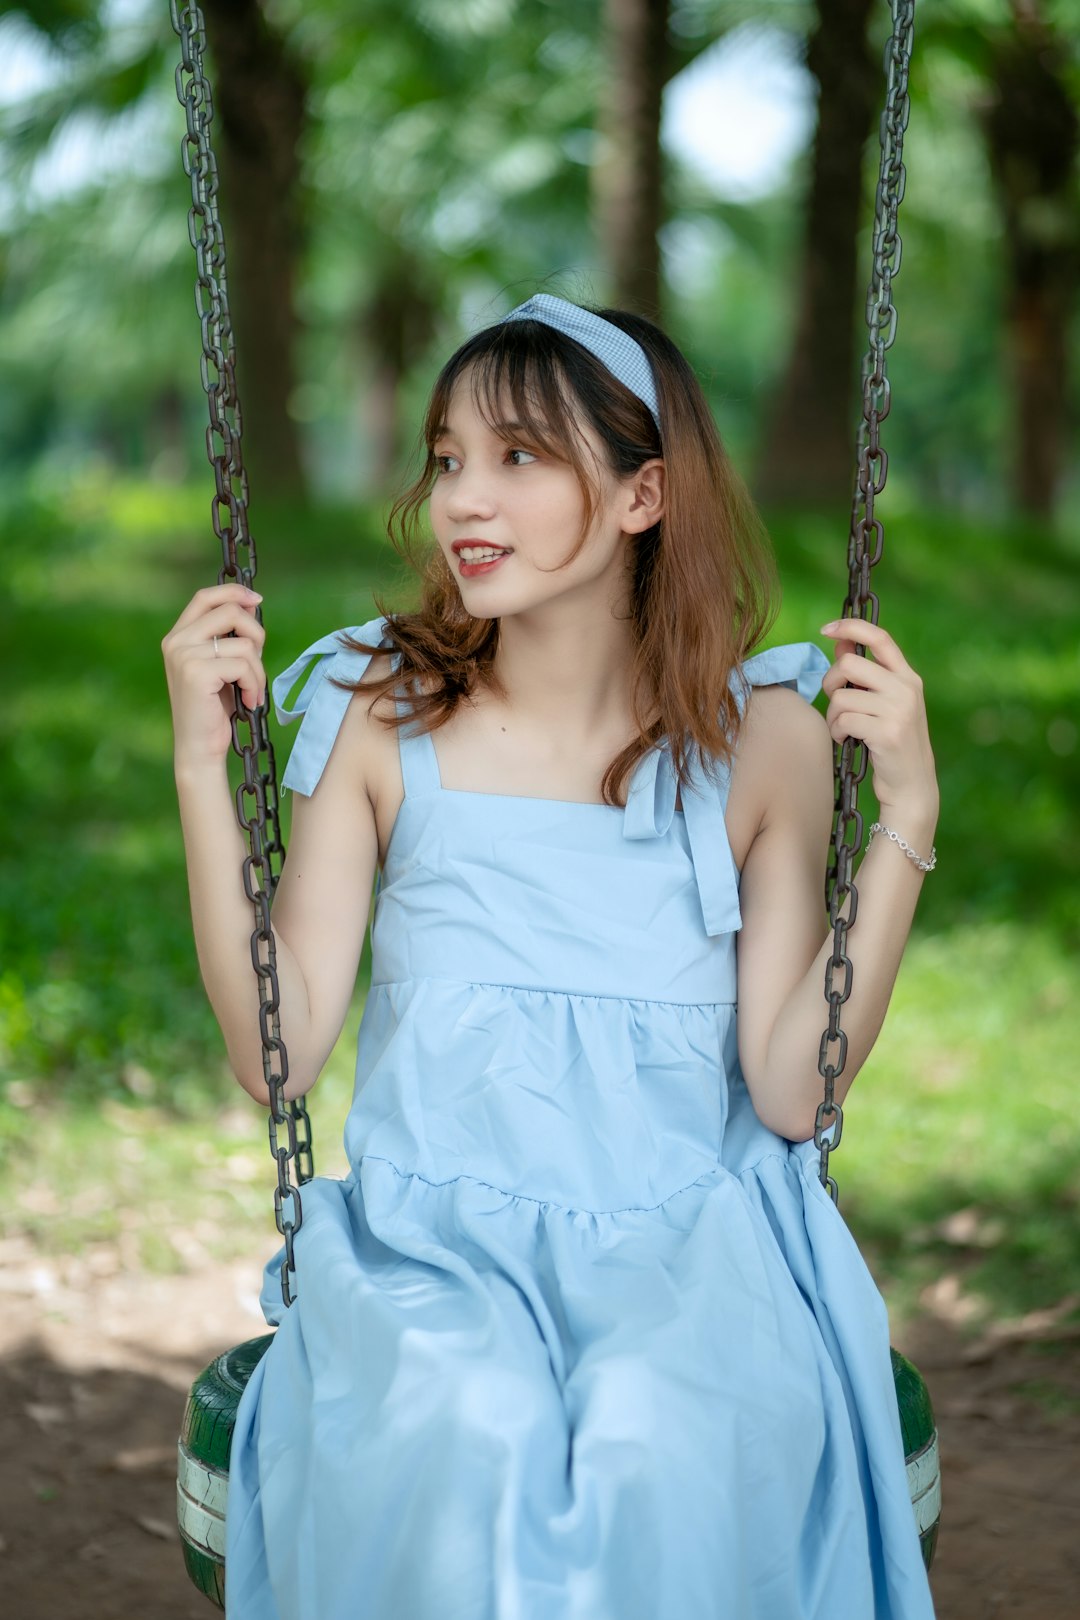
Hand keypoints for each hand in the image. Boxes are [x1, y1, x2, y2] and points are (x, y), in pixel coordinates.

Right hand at [162, 584, 266, 768]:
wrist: (199, 747)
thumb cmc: (214, 708)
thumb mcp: (222, 665)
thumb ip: (230, 636)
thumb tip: (251, 603)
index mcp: (178, 636)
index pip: (205, 597)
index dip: (233, 592)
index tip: (257, 600)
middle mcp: (176, 641)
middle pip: (230, 611)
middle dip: (256, 634)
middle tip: (257, 662)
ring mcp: (183, 656)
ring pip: (243, 643)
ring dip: (258, 670)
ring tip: (251, 690)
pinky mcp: (196, 673)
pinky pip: (244, 665)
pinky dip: (255, 684)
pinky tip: (249, 700)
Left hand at [819, 618, 937, 825]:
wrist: (912, 786)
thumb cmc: (891, 742)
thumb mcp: (884, 703)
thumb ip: (865, 674)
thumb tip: (841, 642)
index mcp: (908, 677)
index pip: (880, 637)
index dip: (851, 627)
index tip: (827, 629)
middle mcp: (907, 688)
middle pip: (848, 665)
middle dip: (830, 683)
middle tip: (835, 702)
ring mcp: (899, 710)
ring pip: (841, 696)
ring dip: (832, 715)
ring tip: (843, 729)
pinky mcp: (887, 732)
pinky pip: (843, 720)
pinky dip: (836, 731)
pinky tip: (845, 740)